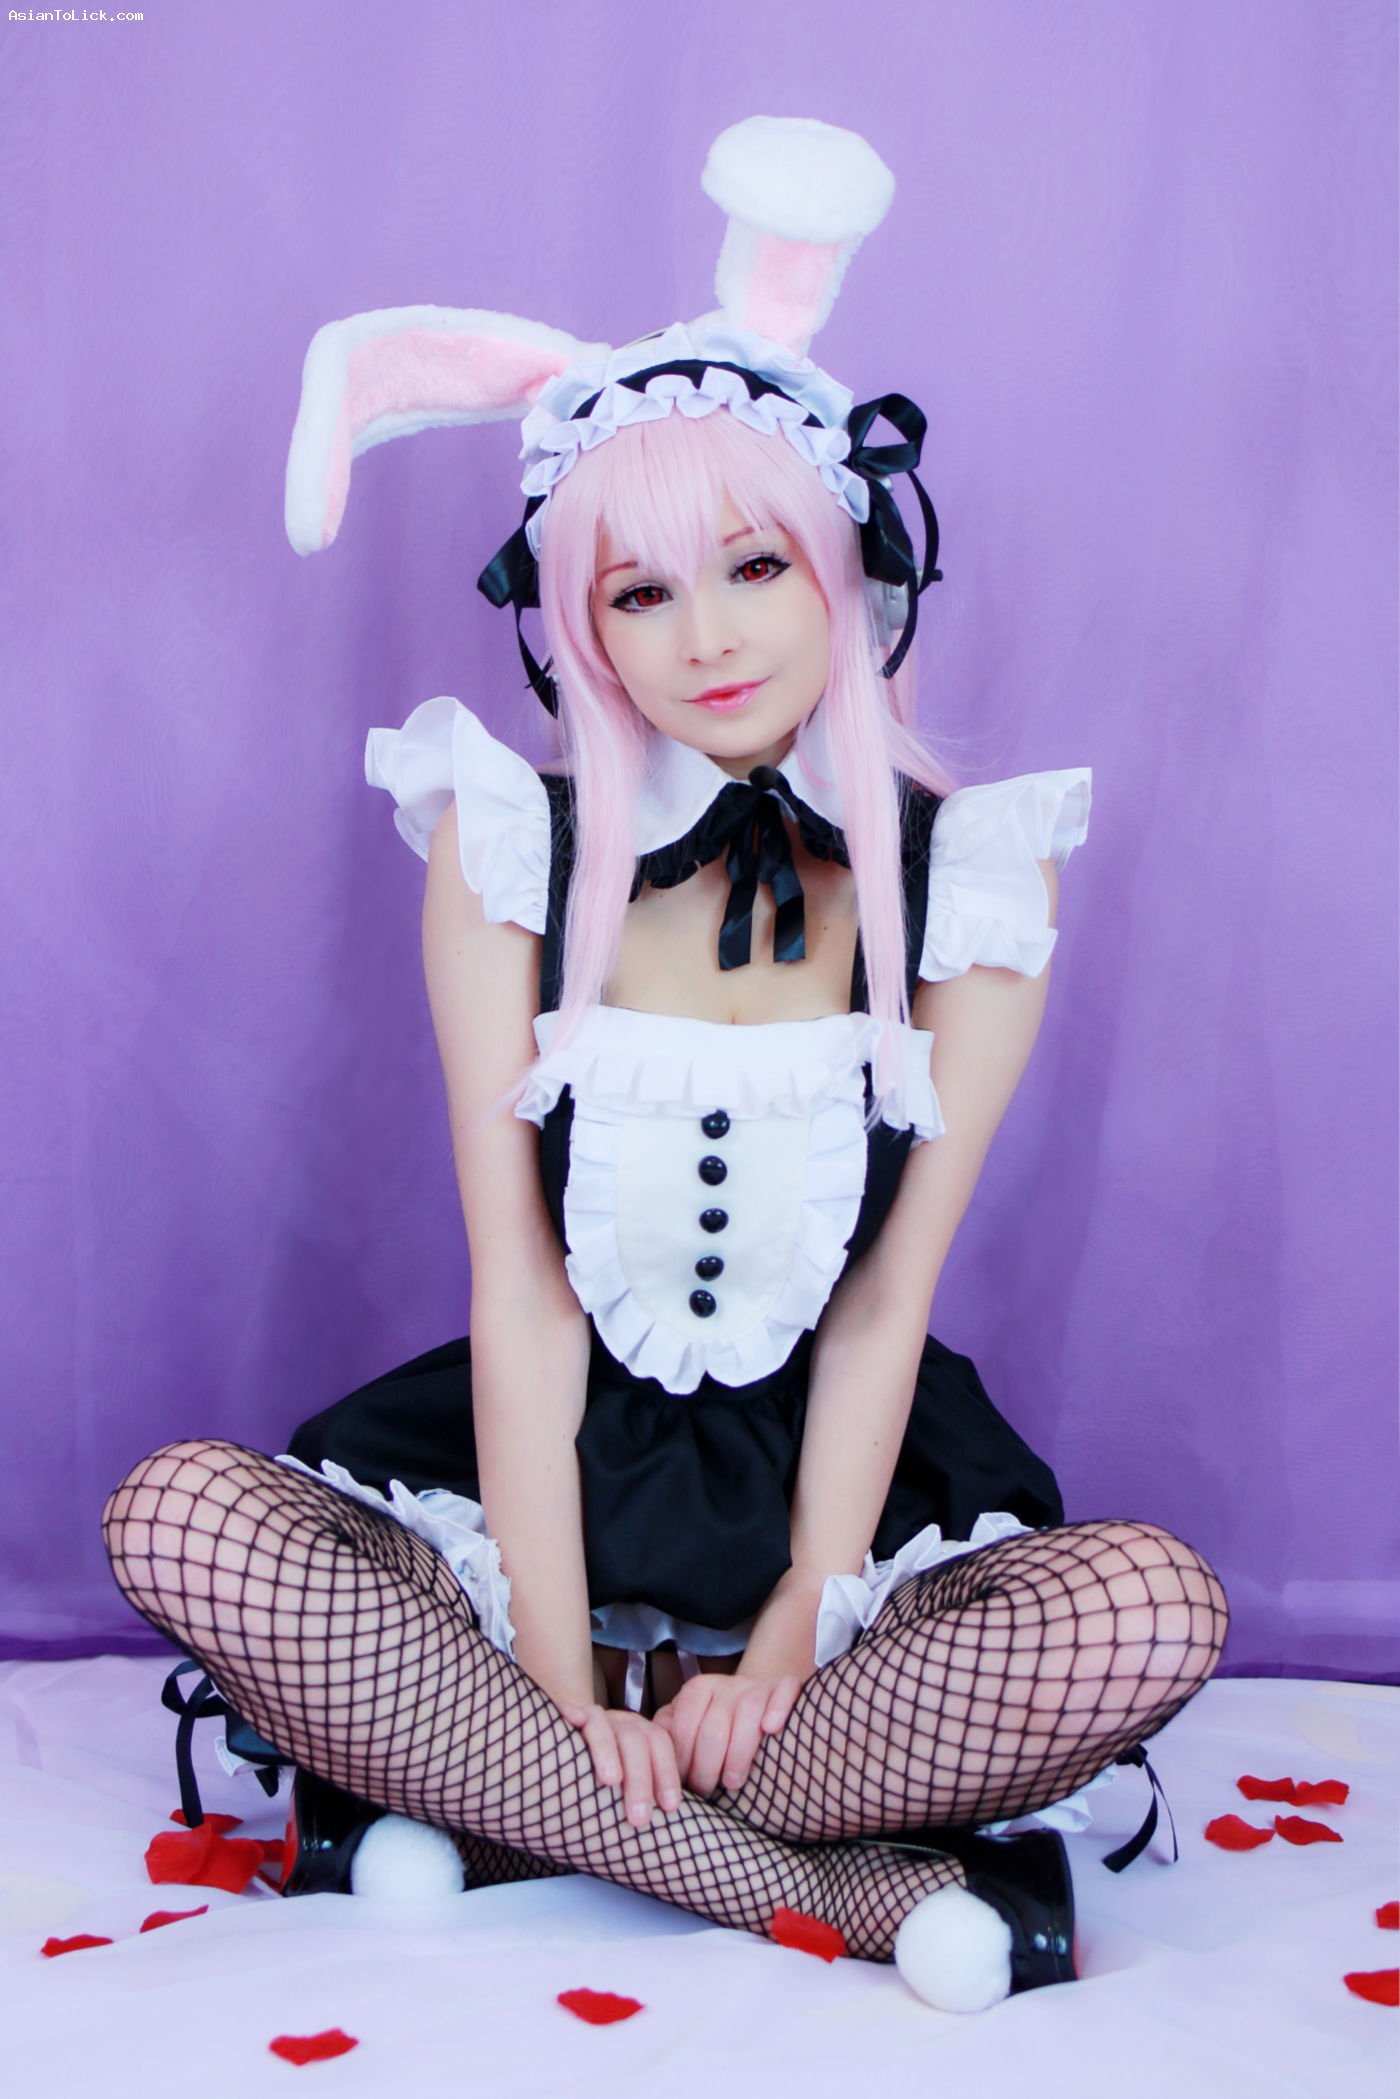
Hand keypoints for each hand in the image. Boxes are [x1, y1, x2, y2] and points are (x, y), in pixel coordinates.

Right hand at [559, 1700, 681, 1828]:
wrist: (566, 1748)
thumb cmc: (602, 1784)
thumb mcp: (627, 1789)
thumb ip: (646, 1799)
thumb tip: (667, 1829)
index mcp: (639, 1735)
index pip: (659, 1744)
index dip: (666, 1773)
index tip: (670, 1807)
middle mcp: (618, 1724)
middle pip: (635, 1739)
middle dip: (640, 1778)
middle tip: (639, 1819)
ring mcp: (592, 1719)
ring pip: (603, 1727)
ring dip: (607, 1751)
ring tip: (610, 1781)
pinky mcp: (566, 1716)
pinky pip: (569, 1711)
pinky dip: (571, 1713)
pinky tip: (571, 1719)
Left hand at [653, 1671, 804, 1798]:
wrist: (759, 1701)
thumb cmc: (719, 1726)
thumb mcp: (690, 1726)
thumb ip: (671, 1737)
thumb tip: (654, 1759)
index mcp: (697, 1691)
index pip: (683, 1727)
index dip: (682, 1762)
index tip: (684, 1787)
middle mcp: (725, 1684)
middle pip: (714, 1727)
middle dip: (706, 1766)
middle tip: (707, 1791)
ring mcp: (756, 1684)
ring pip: (747, 1711)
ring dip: (739, 1752)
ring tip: (732, 1783)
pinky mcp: (784, 1685)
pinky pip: (783, 1691)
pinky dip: (777, 1708)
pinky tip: (771, 1729)